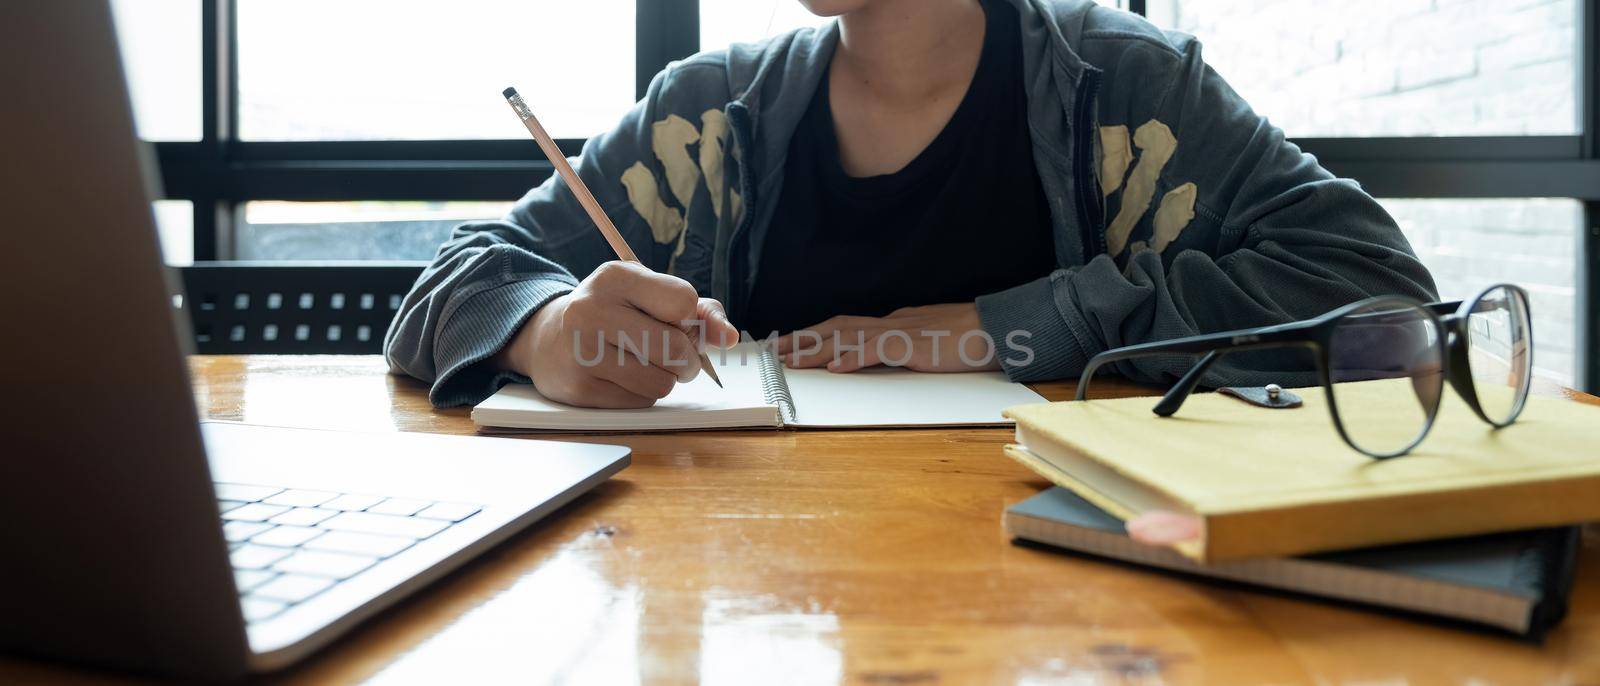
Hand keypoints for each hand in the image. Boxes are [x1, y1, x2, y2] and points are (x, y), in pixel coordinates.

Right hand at [495, 261, 738, 407]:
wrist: (548, 339)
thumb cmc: (614, 313)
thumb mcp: (649, 295)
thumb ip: (700, 311)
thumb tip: (730, 338)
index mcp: (614, 277)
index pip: (682, 300)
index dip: (689, 318)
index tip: (675, 321)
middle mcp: (592, 310)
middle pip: (675, 347)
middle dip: (687, 359)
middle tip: (678, 357)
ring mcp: (582, 351)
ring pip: (662, 381)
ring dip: (666, 379)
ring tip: (646, 365)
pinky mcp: (579, 388)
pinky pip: (641, 401)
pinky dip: (643, 394)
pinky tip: (624, 379)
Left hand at [772, 303, 1000, 372]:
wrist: (997, 329)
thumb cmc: (968, 338)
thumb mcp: (927, 340)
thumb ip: (903, 344)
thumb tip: (880, 352)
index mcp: (893, 322)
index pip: (844, 325)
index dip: (814, 333)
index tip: (790, 344)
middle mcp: (891, 322)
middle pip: (836, 327)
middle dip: (803, 338)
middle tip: (775, 350)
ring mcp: (902, 332)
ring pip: (849, 337)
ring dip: (817, 349)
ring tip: (791, 360)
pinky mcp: (915, 346)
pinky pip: (878, 350)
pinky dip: (854, 358)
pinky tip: (835, 367)